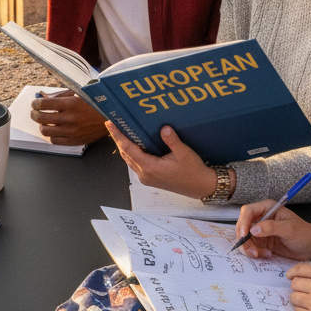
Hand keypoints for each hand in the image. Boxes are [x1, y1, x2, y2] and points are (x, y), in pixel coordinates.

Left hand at [31, 91, 107, 144]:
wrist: (111, 118)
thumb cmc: (95, 103)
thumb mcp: (79, 94)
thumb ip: (61, 96)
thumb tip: (44, 97)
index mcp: (71, 104)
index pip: (44, 104)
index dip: (36, 104)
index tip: (35, 103)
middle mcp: (70, 118)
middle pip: (41, 118)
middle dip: (34, 114)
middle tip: (35, 112)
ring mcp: (72, 131)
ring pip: (46, 131)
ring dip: (41, 125)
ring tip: (43, 122)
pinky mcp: (74, 141)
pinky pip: (54, 140)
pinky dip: (51, 135)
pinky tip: (53, 129)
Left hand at [106, 123, 222, 199]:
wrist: (200, 187)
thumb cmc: (193, 171)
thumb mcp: (184, 153)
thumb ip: (172, 140)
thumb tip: (163, 128)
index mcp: (150, 168)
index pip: (128, 149)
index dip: (118, 135)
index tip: (110, 124)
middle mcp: (144, 174)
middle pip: (125, 154)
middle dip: (118, 138)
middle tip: (113, 123)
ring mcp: (146, 178)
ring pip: (129, 159)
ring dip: (124, 146)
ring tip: (121, 131)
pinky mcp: (150, 179)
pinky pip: (135, 163)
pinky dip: (132, 152)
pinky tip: (134, 143)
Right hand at [235, 202, 310, 261]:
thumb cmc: (304, 234)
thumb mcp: (289, 229)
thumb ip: (271, 227)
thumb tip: (253, 230)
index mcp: (267, 208)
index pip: (248, 211)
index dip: (243, 222)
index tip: (244, 236)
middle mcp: (261, 217)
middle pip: (243, 225)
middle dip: (245, 240)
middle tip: (253, 252)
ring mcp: (260, 230)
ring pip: (245, 238)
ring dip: (249, 248)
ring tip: (261, 255)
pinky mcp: (262, 241)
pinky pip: (251, 247)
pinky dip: (255, 253)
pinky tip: (267, 255)